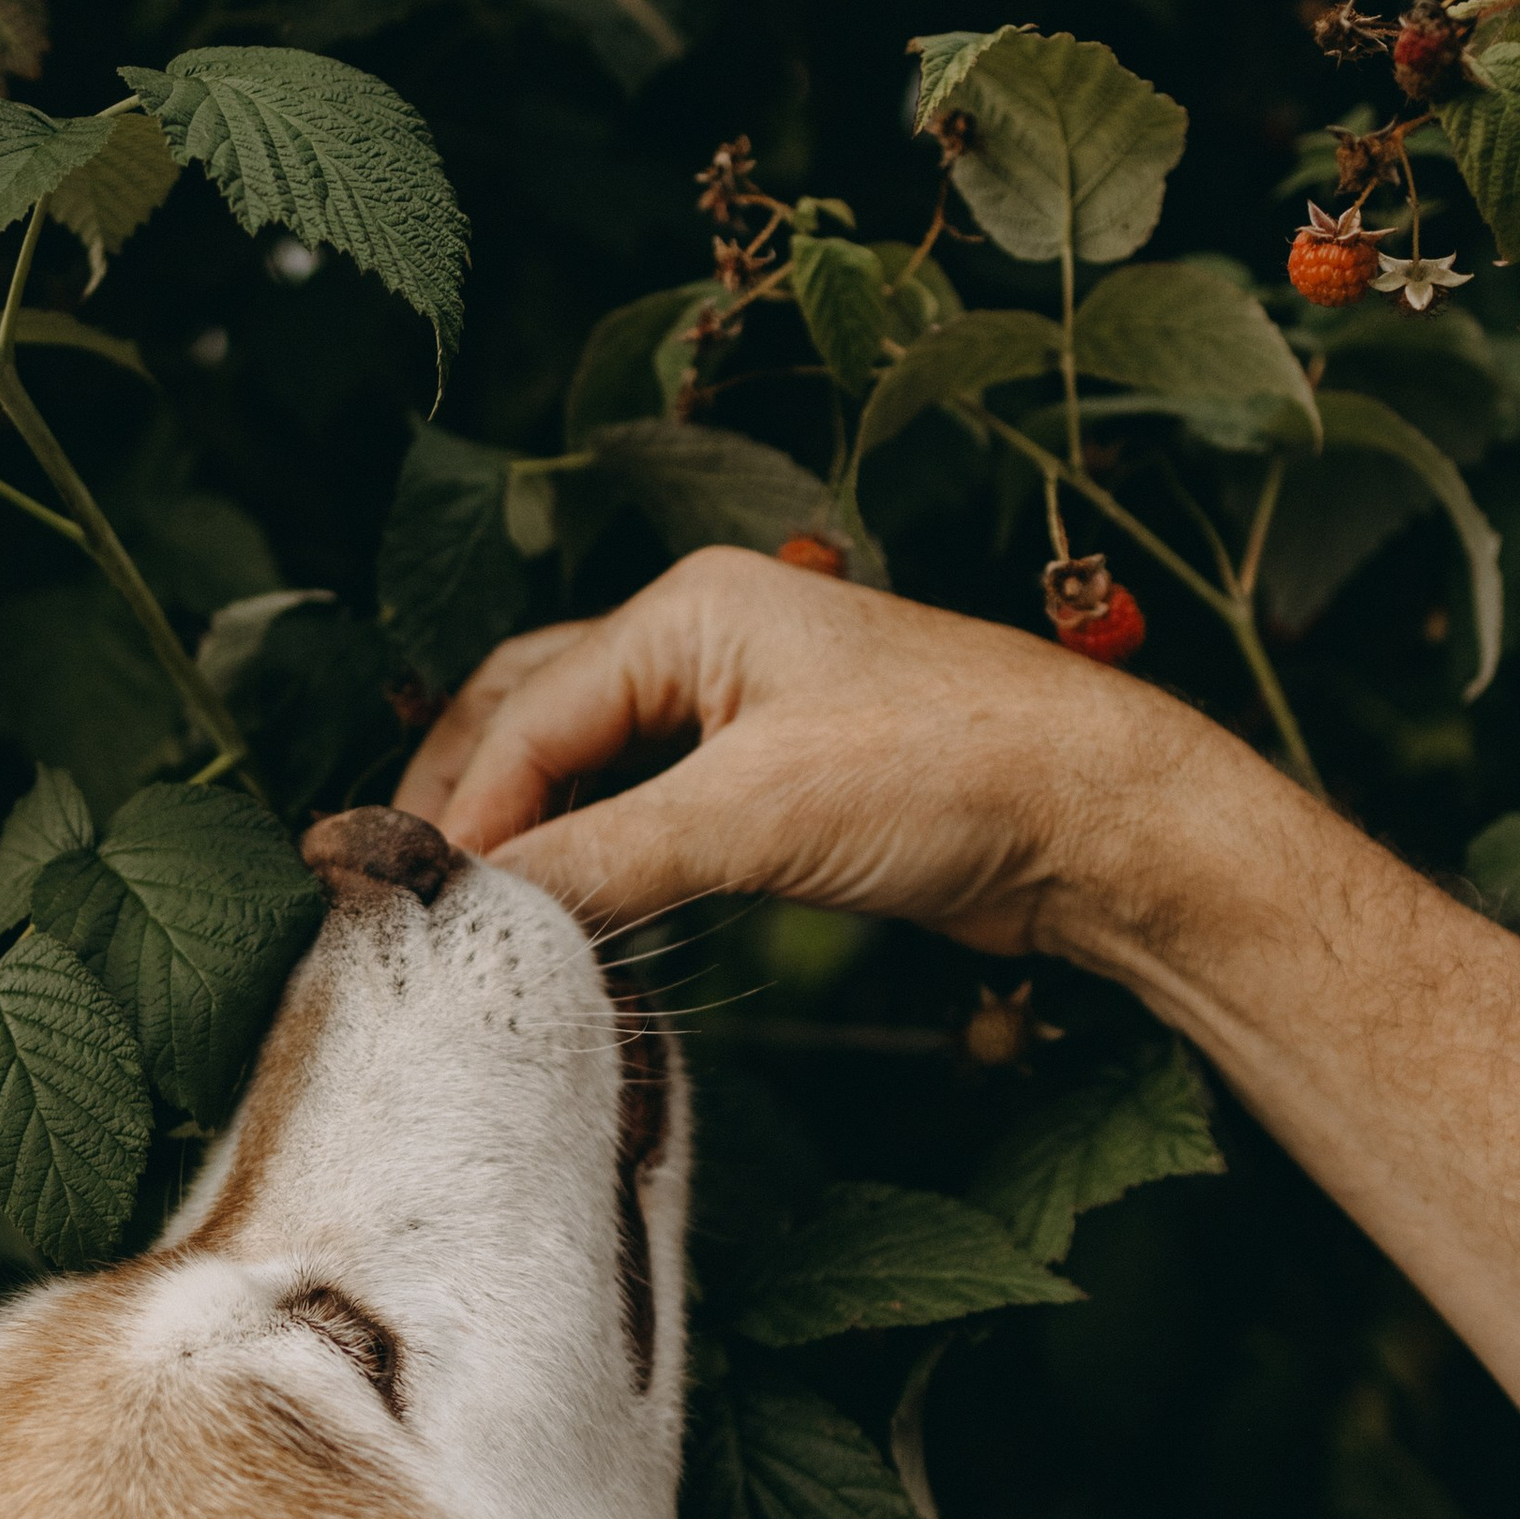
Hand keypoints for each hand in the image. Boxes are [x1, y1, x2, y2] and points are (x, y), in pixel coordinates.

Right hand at [396, 546, 1218, 956]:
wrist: (1104, 820)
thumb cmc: (957, 772)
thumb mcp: (759, 815)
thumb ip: (611, 860)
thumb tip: (490, 910)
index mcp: (693, 607)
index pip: (528, 711)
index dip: (465, 812)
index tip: (418, 901)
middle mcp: (709, 639)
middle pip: (535, 716)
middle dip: (469, 800)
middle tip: (415, 897)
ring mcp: (747, 708)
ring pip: (590, 764)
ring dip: (530, 831)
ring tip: (475, 910)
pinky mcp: (782, 780)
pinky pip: (651, 809)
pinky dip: (597, 857)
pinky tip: (572, 911)